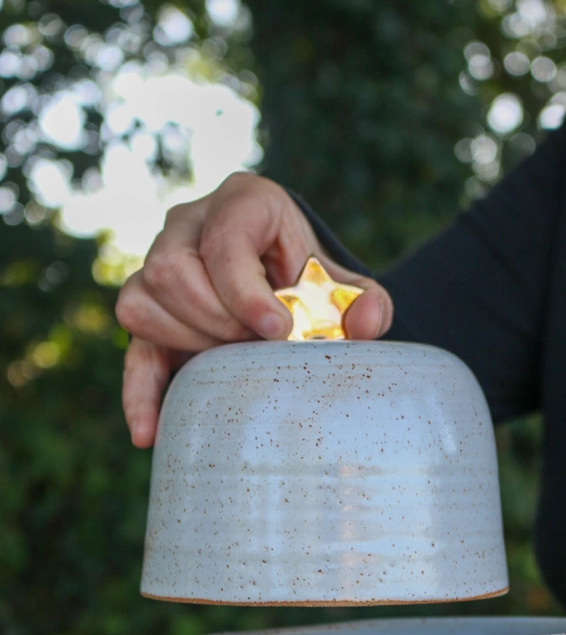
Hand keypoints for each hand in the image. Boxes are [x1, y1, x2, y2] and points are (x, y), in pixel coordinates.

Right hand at [116, 172, 392, 447]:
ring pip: (141, 303)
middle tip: (256, 346)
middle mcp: (188, 225)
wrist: (283, 280)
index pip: (223, 240)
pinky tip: (149, 432)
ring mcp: (157, 265)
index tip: (278, 330)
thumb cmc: (313, 280)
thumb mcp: (346, 287)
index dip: (245, 292)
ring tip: (231, 360)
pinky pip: (129, 348)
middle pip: (171, 271)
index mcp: (243, 202)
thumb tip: (365, 323)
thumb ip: (366, 302)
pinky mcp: (146, 311)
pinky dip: (138, 393)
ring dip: (189, 343)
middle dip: (218, 322)